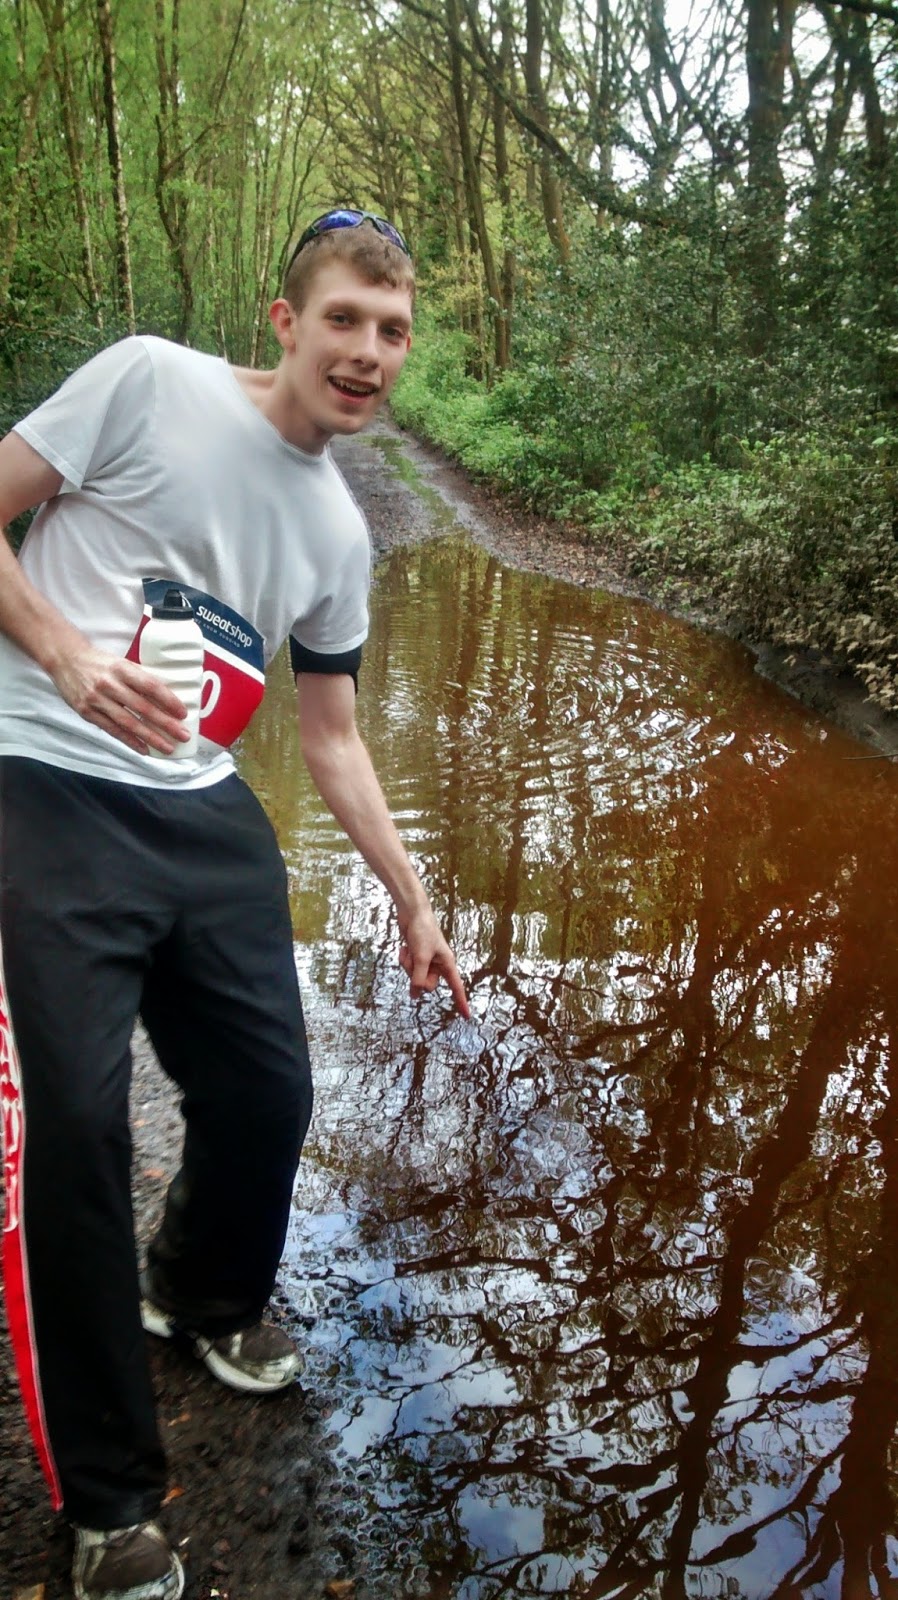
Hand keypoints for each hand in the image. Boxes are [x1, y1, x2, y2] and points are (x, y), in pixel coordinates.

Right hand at [52, 643, 192, 755]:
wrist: (65, 659)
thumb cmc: (98, 662)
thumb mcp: (121, 663)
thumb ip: (139, 678)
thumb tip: (165, 698)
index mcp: (122, 668)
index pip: (150, 686)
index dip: (168, 701)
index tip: (182, 713)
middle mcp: (109, 684)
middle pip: (142, 708)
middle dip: (165, 724)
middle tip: (182, 735)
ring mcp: (97, 700)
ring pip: (128, 722)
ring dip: (150, 737)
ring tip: (167, 747)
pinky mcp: (87, 712)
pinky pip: (112, 729)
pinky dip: (129, 740)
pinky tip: (144, 748)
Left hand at [398, 904, 469, 1017]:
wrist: (413, 913)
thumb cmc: (422, 931)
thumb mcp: (421, 957)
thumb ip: (419, 978)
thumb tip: (415, 996)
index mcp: (447, 963)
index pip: (456, 987)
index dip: (461, 1002)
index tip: (467, 1016)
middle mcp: (438, 965)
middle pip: (428, 986)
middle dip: (417, 976)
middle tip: (416, 960)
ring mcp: (427, 962)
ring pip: (415, 977)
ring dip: (408, 965)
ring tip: (409, 950)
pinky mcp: (416, 957)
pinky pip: (409, 967)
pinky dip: (404, 959)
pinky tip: (405, 948)